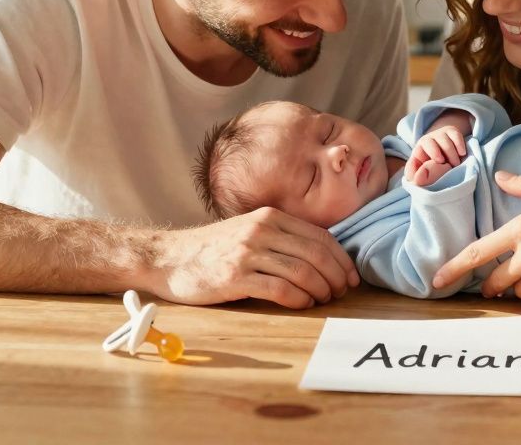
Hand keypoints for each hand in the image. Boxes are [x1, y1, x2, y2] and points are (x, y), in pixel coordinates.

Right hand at [144, 207, 359, 308]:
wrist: (169, 258)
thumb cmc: (213, 250)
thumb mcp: (249, 232)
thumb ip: (280, 238)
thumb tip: (321, 258)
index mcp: (270, 217)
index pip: (320, 236)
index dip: (342, 259)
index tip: (351, 276)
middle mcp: (262, 230)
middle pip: (316, 254)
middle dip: (336, 276)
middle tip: (341, 292)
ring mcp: (248, 252)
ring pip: (302, 271)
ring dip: (320, 290)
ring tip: (324, 300)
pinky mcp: (236, 276)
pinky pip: (280, 288)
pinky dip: (299, 299)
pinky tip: (303, 304)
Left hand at [404, 124, 466, 183]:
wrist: (448, 159)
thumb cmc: (434, 170)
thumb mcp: (423, 174)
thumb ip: (418, 177)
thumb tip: (416, 180)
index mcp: (418, 152)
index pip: (418, 152)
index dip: (429, 156)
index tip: (439, 162)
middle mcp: (427, 141)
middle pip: (429, 143)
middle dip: (437, 152)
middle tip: (447, 165)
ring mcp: (439, 135)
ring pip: (444, 141)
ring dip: (451, 154)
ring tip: (456, 164)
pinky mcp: (451, 132)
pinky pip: (455, 135)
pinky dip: (459, 144)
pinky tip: (462, 153)